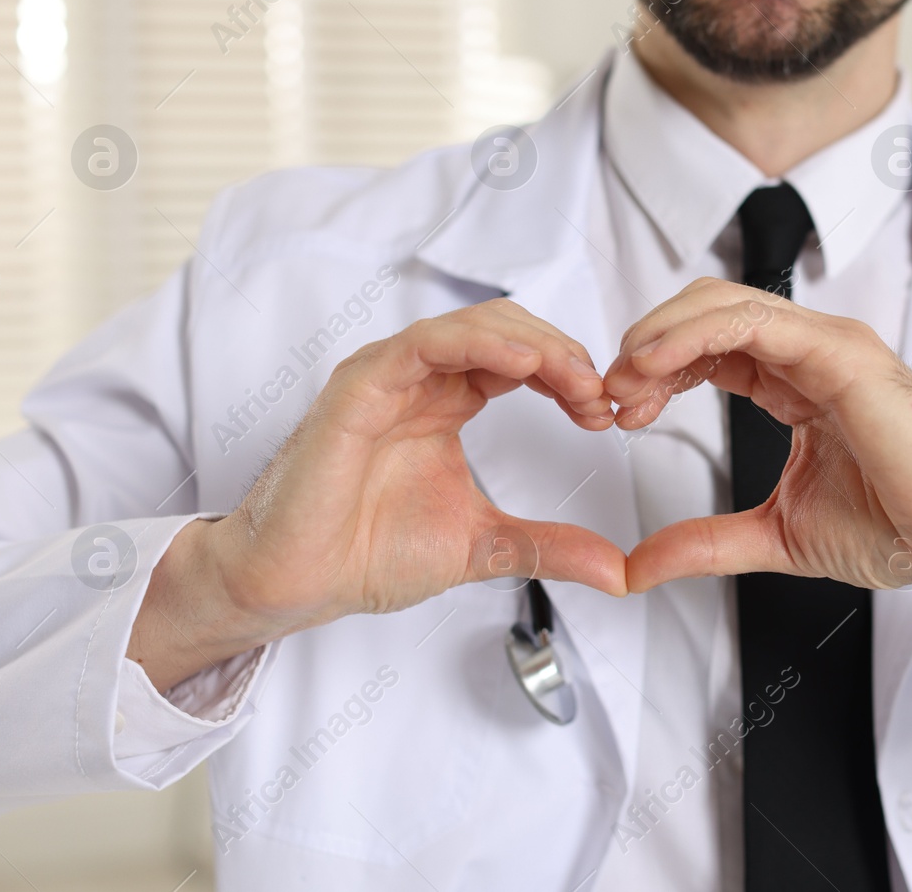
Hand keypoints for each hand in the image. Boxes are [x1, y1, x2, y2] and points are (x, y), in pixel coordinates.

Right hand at [128, 300, 627, 690]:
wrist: (295, 584)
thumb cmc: (365, 554)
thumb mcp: (484, 547)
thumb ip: (548, 547)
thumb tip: (617, 570)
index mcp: (447, 403)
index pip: (522, 360)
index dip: (570, 376)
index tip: (605, 413)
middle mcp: (420, 381)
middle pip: (508, 331)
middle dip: (563, 355)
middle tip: (600, 396)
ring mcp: (389, 377)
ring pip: (474, 326)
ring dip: (535, 346)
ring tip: (576, 381)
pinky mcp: (360, 386)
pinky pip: (425, 344)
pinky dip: (479, 344)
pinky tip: (524, 364)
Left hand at [604, 278, 911, 668]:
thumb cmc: (905, 527)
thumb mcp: (776, 535)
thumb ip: (706, 542)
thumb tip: (640, 566)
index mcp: (799, 382)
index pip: (709, 347)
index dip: (655, 370)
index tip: (619, 412)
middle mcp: (812, 352)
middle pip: (704, 312)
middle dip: (646, 347)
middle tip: (612, 397)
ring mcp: (828, 345)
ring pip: (719, 303)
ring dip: (658, 336)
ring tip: (623, 381)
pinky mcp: (841, 353)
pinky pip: (751, 321)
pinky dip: (692, 334)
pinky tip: (654, 364)